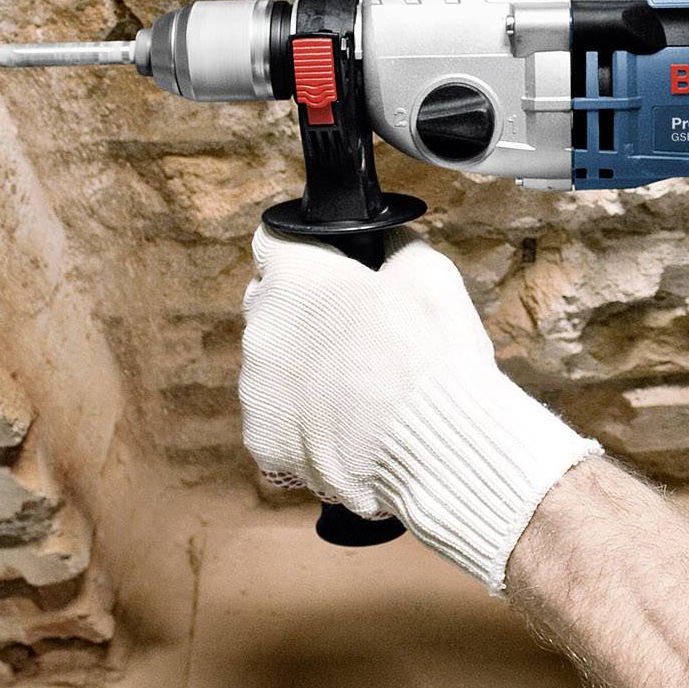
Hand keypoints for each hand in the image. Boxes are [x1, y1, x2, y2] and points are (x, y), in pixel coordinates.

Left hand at [240, 227, 599, 590]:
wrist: (432, 447)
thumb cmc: (432, 355)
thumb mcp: (429, 274)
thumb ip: (395, 248)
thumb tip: (386, 243)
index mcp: (294, 277)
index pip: (273, 240)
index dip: (305, 251)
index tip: (329, 267)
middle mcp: (261, 329)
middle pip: (269, 305)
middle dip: (303, 312)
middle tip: (354, 332)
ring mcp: (256, 389)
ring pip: (271, 366)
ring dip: (301, 370)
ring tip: (357, 390)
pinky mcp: (263, 441)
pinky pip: (277, 420)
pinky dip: (303, 422)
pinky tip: (346, 427)